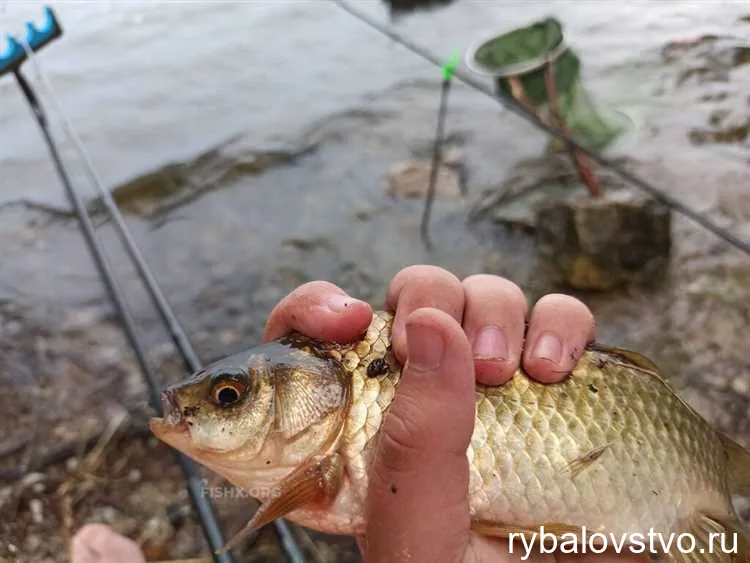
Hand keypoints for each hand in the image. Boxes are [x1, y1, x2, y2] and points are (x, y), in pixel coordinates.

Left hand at [265, 265, 642, 562]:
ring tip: (505, 371)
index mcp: (364, 421)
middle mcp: (423, 390)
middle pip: (413, 296)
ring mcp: (493, 380)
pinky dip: (561, 324)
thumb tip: (434, 327)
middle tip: (442, 355)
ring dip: (495, 310)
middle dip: (428, 300)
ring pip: (484, 294)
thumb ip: (414, 444)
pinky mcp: (557, 380)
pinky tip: (554, 368)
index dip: (318, 308)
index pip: (317, 336)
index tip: (345, 322)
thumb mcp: (417, 530)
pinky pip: (559, 318)